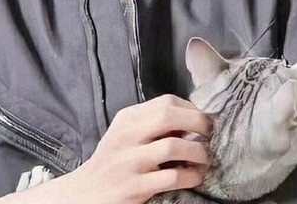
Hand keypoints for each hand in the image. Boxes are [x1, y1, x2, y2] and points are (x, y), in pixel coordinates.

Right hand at [42, 93, 211, 203]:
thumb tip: (191, 120)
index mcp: (127, 119)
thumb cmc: (113, 162)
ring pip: (173, 146)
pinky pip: (171, 177)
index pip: (165, 102)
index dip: (191, 108)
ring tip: (205, 158)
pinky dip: (190, 176)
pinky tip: (195, 177)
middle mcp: (127, 135)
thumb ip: (150, 124)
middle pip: (169, 116)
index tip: (202, 120)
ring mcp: (130, 161)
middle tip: (211, 135)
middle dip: (198, 123)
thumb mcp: (125, 135)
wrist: (85, 194)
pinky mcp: (135, 187)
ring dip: (197, 152)